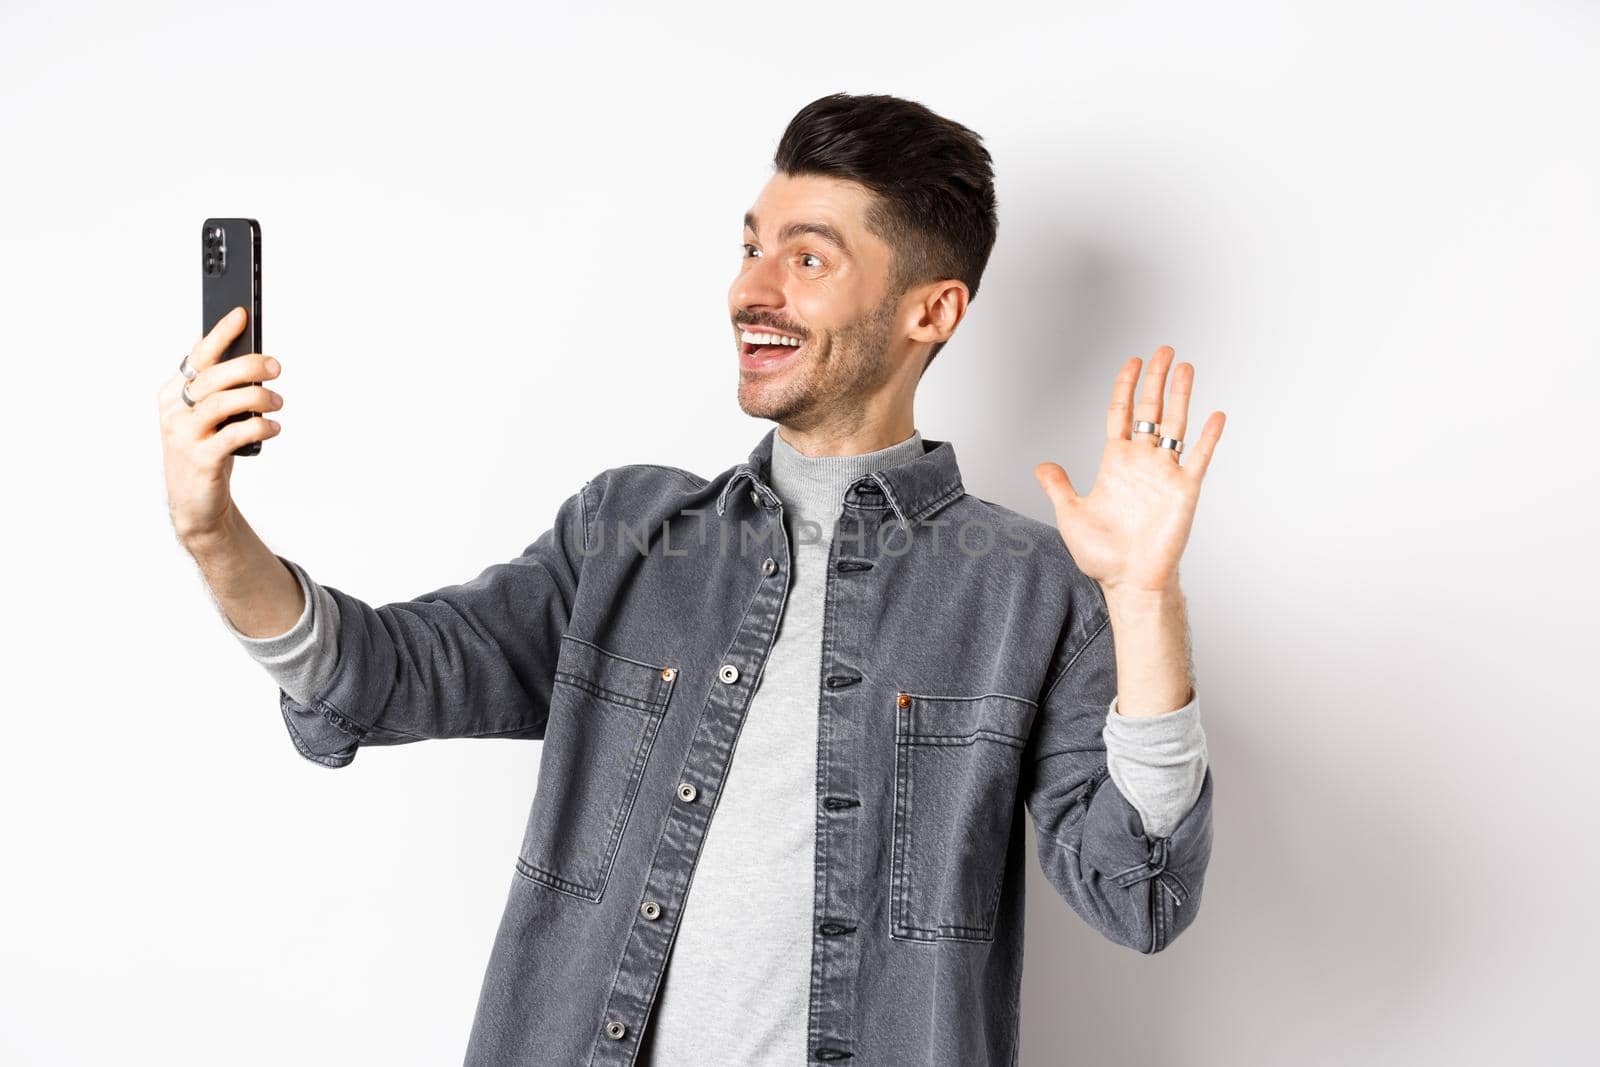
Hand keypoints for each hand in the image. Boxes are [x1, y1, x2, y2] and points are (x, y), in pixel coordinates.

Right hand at [156, 307, 283, 543]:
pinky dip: (258, 428)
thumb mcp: (210, 416)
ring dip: (257, 398)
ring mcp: (184, 435)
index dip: (220, 334)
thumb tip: (254, 359)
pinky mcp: (200, 459)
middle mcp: (174, 411)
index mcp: (174, 393)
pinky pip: (233, 435)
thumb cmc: (207, 449)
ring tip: (277, 401)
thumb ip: (221, 390)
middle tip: (275, 366)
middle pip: (213, 377)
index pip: (197, 356)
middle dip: (248, 366)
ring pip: (222, 403)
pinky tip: (273, 427)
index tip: (241, 315)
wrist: (195, 502)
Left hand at [1034, 345, 1224, 595]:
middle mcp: (1142, 463)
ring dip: (1181, 396)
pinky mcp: (1184, 491)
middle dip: (1156, 379)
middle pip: (1150, 410)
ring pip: (1175, 425)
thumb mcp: (1071, 515)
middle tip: (1163, 350)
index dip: (1125, 387)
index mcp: (1116, 464)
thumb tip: (1042, 466)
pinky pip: (1198, 458)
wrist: (1129, 581)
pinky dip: (1208, 437)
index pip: (1121, 414)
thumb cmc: (1103, 555)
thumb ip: (1059, 487)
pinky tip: (1215, 415)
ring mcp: (1165, 474)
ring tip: (1185, 367)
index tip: (1132, 362)